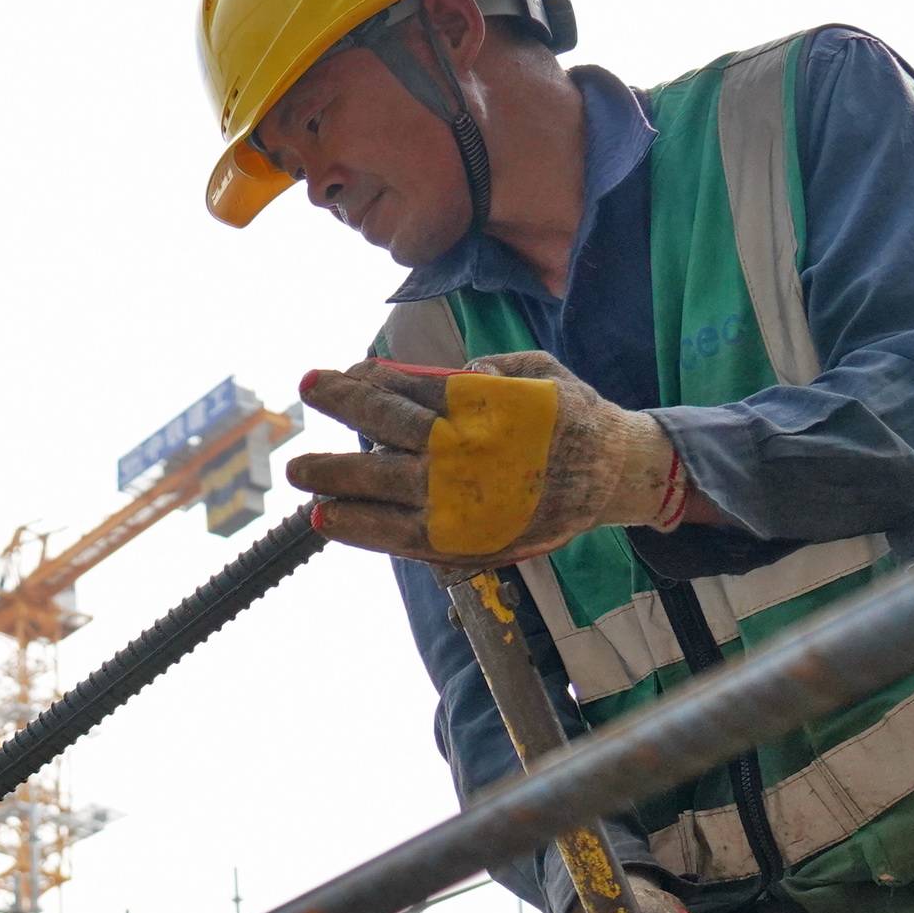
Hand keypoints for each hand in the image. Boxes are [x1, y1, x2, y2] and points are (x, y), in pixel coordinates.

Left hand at [289, 350, 687, 568]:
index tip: (337, 374)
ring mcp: (457, 501)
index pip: (408, 387)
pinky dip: (358, 527)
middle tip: (305, 392)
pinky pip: (396, 535)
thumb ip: (486, 371)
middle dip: (341, 405)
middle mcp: (463, 452)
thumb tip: (440, 373)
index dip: (366, 380)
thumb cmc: (573, 417)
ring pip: (379, 485)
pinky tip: (327, 517)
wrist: (613, 476)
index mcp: (480, 406)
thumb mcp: (538, 372)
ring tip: (299, 473)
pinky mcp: (459, 541)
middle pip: (385, 425)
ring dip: (333, 477)